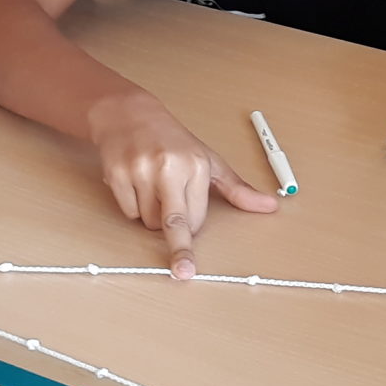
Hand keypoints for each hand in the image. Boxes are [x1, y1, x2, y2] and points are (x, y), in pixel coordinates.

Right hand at [85, 91, 278, 277]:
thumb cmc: (172, 140)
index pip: (197, 217)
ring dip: (152, 216)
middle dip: (180, 248)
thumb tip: (269, 206)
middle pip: (174, 222)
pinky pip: (128, 212)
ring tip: (152, 187)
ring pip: (148, 222)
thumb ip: (237, 189)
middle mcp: (168, 167)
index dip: (194, 223)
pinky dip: (132, 206)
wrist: (128, 114)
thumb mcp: (208, 160)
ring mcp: (140, 171)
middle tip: (184, 271)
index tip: (191, 221)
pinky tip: (135, 183)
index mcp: (196, 165)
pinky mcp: (116, 175)